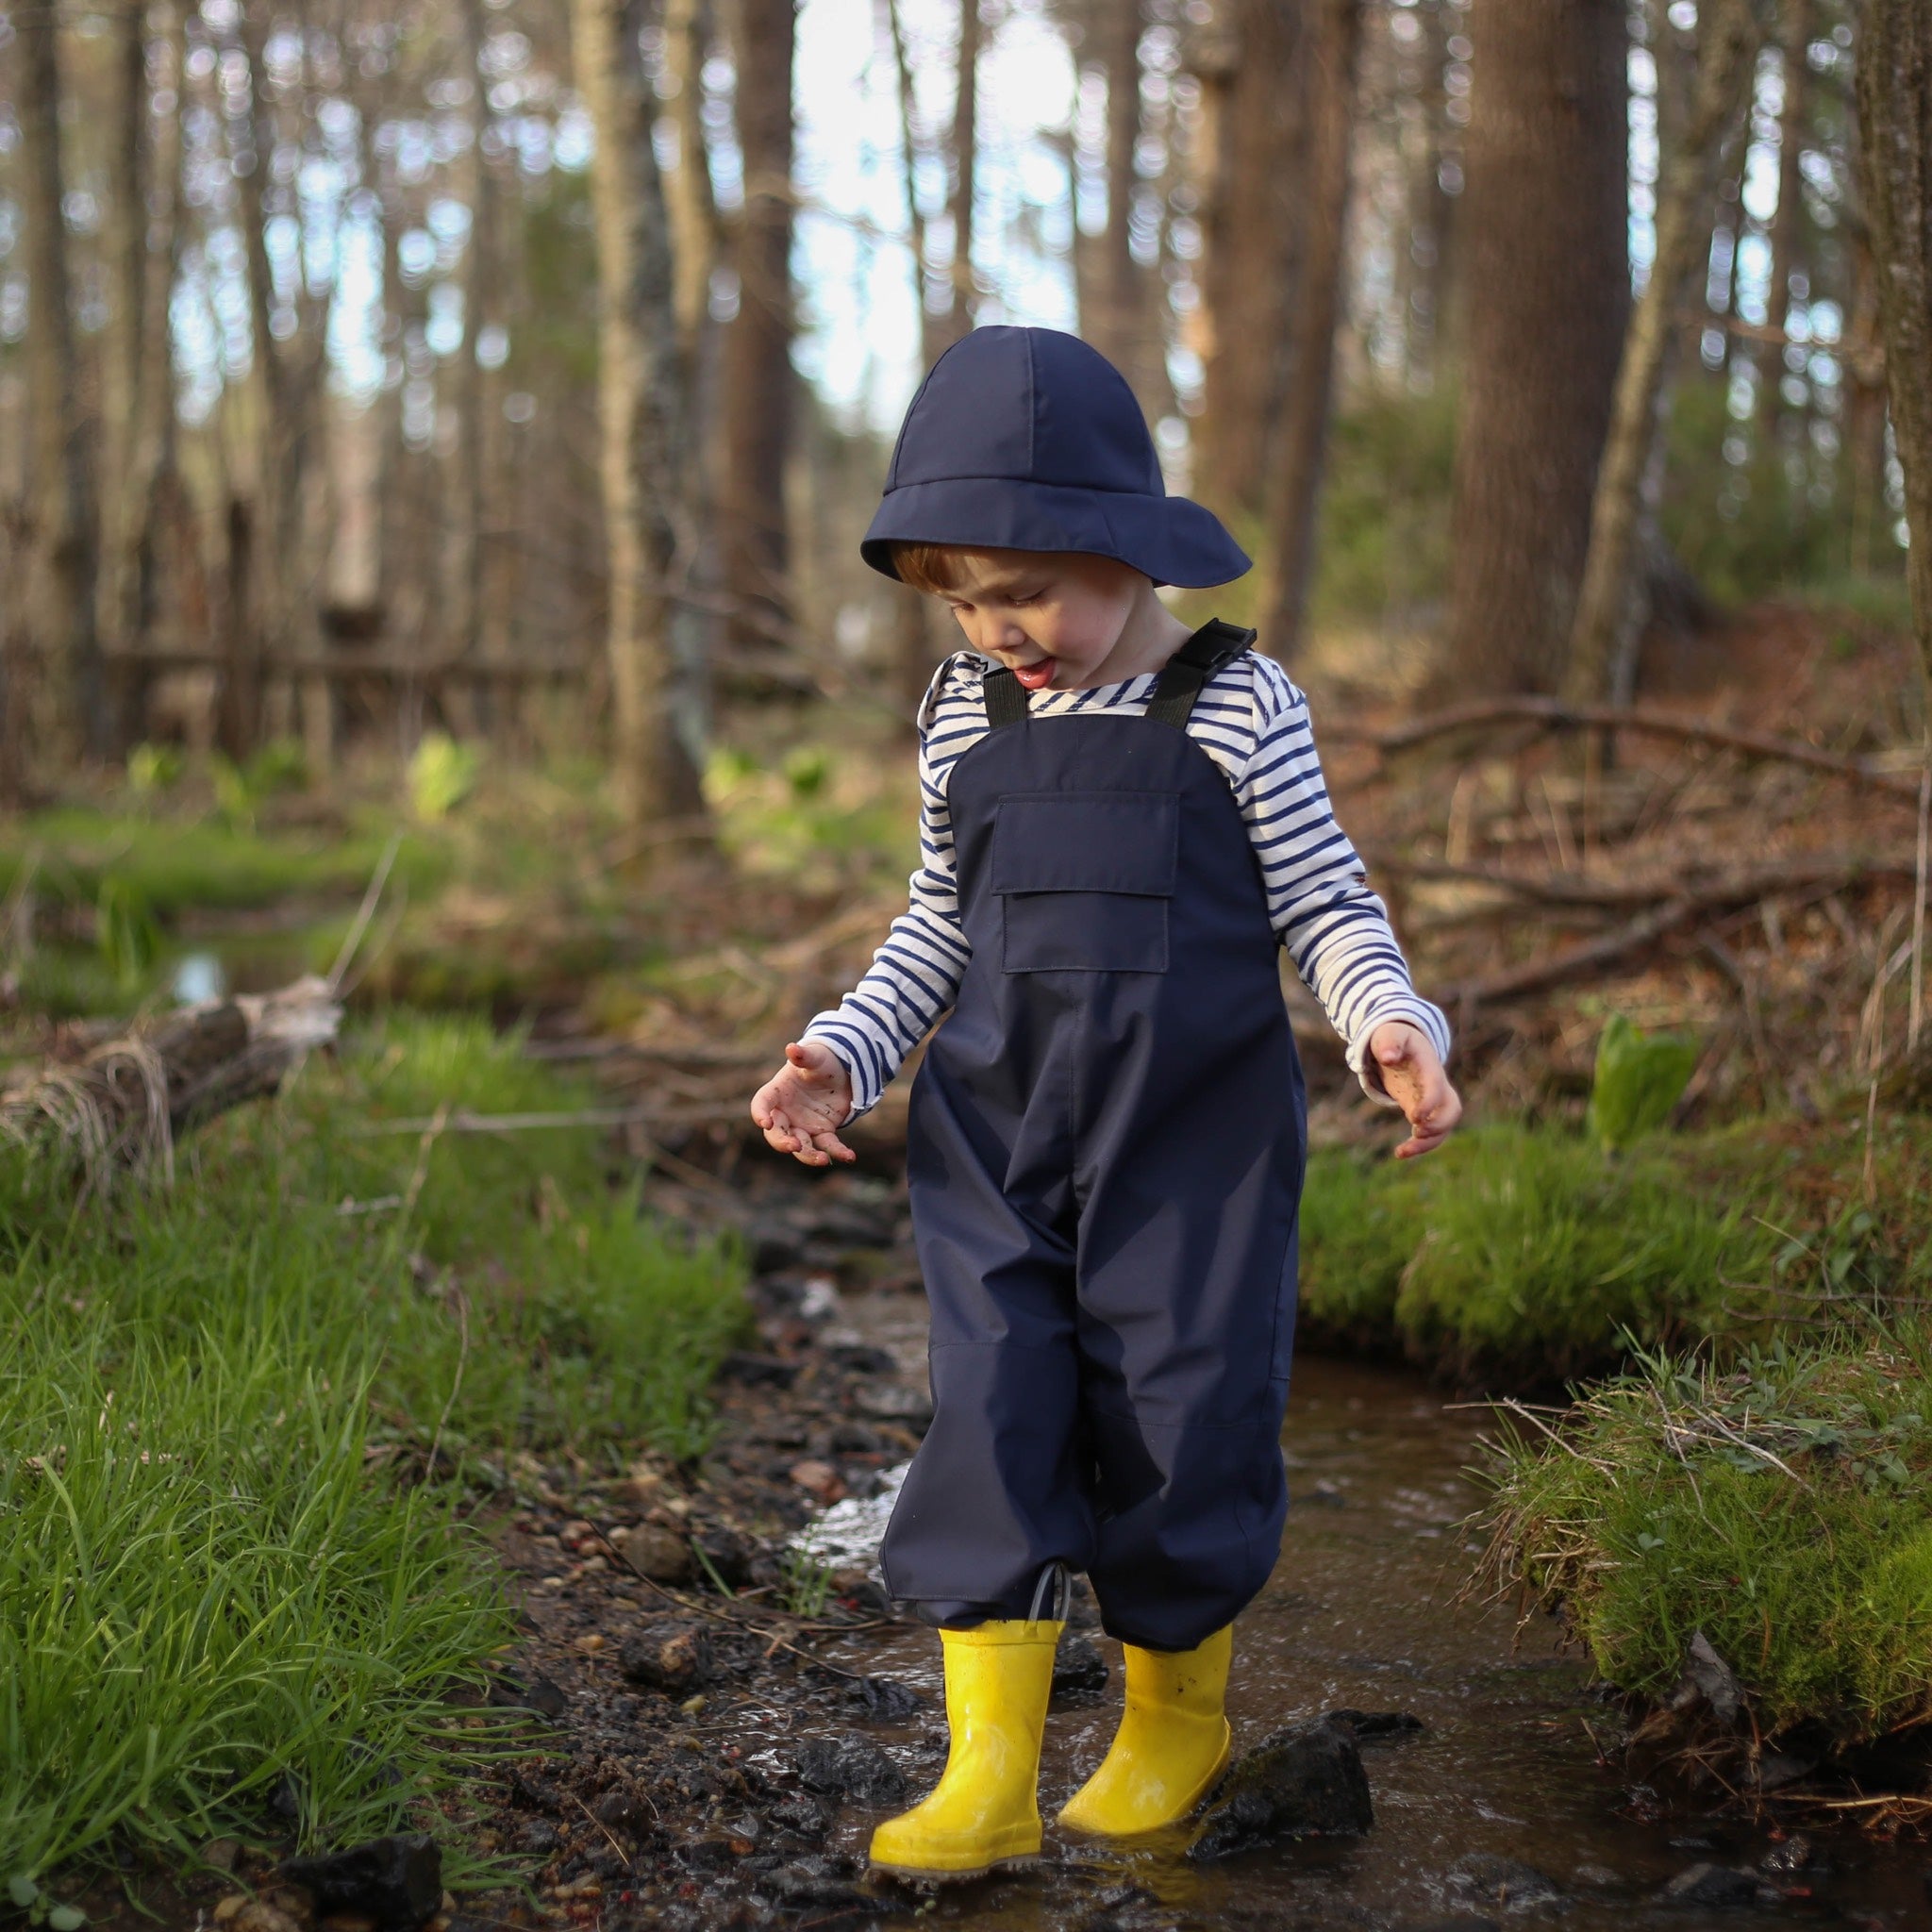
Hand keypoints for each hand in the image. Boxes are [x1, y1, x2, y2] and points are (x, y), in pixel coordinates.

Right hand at [749, 1040, 856, 1167]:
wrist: (841, 1069)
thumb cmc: (821, 1061)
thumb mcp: (814, 1057)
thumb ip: (803, 1056)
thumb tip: (792, 1048)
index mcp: (777, 1093)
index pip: (761, 1103)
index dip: (759, 1113)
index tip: (764, 1121)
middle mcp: (786, 1113)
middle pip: (776, 1133)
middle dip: (782, 1142)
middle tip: (794, 1146)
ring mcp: (804, 1125)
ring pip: (801, 1147)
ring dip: (808, 1156)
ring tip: (822, 1160)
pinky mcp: (823, 1131)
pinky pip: (827, 1145)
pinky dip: (837, 1152)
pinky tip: (849, 1156)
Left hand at [1368, 1022, 1461, 1159]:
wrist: (1402, 1044)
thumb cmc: (1395, 1038)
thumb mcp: (1389, 1035)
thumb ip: (1388, 1044)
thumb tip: (1388, 1057)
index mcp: (1430, 1067)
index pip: (1436, 1087)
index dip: (1430, 1103)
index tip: (1414, 1118)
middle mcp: (1437, 1086)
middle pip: (1452, 1110)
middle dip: (1439, 1126)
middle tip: (1417, 1133)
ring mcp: (1433, 1101)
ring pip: (1444, 1127)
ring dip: (1428, 1143)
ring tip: (1402, 1152)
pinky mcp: (1423, 1111)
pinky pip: (1430, 1132)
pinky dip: (1418, 1145)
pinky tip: (1399, 1153)